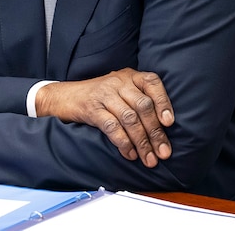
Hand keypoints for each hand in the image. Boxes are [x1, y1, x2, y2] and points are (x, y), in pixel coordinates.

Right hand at [36, 68, 174, 167]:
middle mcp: (119, 82)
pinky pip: (112, 127)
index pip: (153, 83)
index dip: (164, 102)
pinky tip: (130, 154)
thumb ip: (139, 100)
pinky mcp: (92, 108)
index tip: (170, 123)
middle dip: (155, 132)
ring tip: (149, 159)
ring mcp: (105, 94)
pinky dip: (123, 143)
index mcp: (130, 76)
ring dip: (142, 142)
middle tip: (164, 152)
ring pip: (130, 119)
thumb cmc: (99, 97)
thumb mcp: (120, 90)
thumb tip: (163, 128)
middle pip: (143, 106)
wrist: (64, 96)